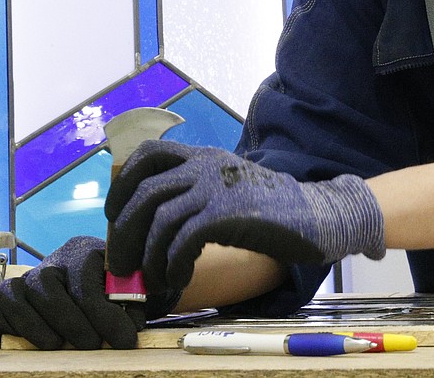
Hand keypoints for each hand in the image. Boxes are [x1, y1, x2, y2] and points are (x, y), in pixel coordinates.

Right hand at [0, 236, 147, 349]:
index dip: (104, 314)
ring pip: (16, 295)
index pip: (85, 280)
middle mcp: (52, 260)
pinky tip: (38, 341)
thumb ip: (131, 301)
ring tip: (58, 345)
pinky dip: (13, 327)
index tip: (123, 340)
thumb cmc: (114, 287)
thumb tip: (130, 326)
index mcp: (83, 250)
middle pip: (46, 286)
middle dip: (70, 321)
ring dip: (37, 326)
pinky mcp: (8, 296)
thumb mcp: (128, 287)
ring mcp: (26, 277)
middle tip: (91, 345)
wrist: (96, 283)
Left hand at [103, 140, 384, 292]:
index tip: (115, 215)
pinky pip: (182, 241)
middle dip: (125, 233)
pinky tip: (179, 279)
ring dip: (149, 257)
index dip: (122, 184)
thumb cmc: (273, 210)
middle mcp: (207, 165)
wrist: (318, 215)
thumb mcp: (230, 187)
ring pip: (159, 220)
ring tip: (155, 279)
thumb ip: (198, 191)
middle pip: (143, 193)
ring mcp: (219, 187)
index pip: (147, 154)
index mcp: (205, 156)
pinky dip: (173, 265)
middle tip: (124, 264)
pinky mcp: (229, 214)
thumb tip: (153, 220)